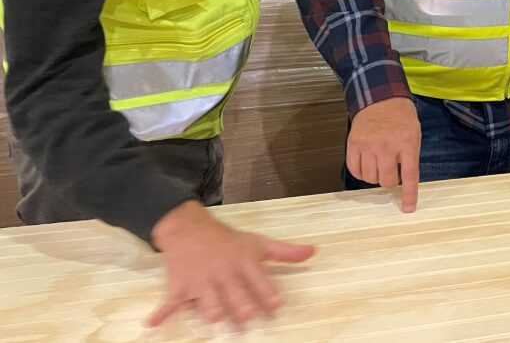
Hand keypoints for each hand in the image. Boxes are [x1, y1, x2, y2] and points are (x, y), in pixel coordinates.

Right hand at [147, 200, 313, 327]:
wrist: (189, 228)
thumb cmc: (228, 240)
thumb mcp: (258, 242)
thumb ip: (286, 252)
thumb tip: (314, 252)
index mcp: (243, 262)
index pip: (259, 280)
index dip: (268, 293)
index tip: (277, 304)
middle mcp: (223, 272)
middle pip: (234, 292)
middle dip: (239, 303)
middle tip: (247, 315)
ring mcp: (201, 280)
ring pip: (206, 299)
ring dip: (208, 309)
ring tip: (214, 318)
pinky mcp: (181, 286)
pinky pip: (170, 301)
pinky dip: (161, 312)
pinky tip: (152, 323)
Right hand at [346, 96, 420, 211]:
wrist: (380, 98)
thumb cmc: (401, 118)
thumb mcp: (414, 135)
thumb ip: (410, 157)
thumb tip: (403, 182)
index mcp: (407, 143)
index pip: (410, 175)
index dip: (409, 194)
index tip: (408, 209)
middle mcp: (387, 146)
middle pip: (386, 180)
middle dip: (390, 181)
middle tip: (391, 171)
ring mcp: (368, 145)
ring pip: (369, 178)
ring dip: (375, 177)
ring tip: (379, 165)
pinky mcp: (353, 144)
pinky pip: (354, 170)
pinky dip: (360, 173)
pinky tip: (366, 165)